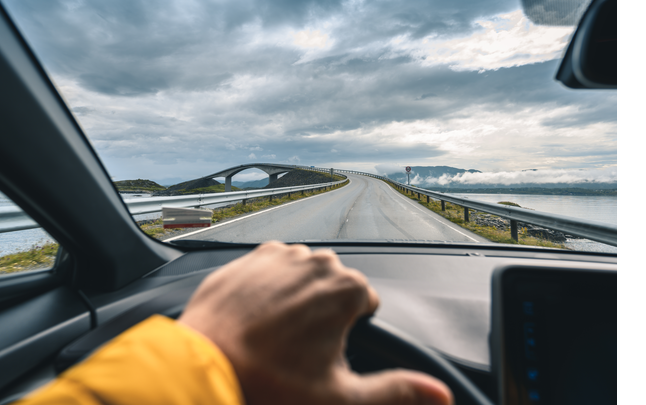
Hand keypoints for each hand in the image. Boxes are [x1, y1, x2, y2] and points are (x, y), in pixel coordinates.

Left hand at [178, 241, 452, 404]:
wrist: (205, 365)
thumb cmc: (269, 383)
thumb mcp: (341, 397)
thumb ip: (396, 391)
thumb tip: (440, 394)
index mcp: (346, 289)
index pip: (365, 302)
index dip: (350, 329)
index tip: (327, 350)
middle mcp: (316, 262)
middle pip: (334, 285)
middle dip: (325, 310)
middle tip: (299, 347)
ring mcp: (279, 256)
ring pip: (303, 273)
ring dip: (298, 295)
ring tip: (277, 332)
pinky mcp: (248, 257)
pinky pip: (271, 267)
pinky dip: (269, 285)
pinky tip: (257, 315)